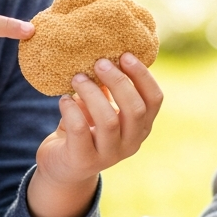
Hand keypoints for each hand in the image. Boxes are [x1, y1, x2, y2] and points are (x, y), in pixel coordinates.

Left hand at [28, 54, 162, 216]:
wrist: (61, 165)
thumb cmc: (85, 128)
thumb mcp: (101, 107)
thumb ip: (108, 87)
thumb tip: (107, 51)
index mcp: (141, 127)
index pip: (154, 100)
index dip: (143, 76)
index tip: (125, 55)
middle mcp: (131, 143)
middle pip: (135, 110)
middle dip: (118, 81)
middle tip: (99, 62)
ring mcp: (109, 155)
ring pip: (109, 120)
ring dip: (92, 93)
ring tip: (77, 78)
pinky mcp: (84, 161)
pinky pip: (81, 131)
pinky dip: (72, 110)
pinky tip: (64, 100)